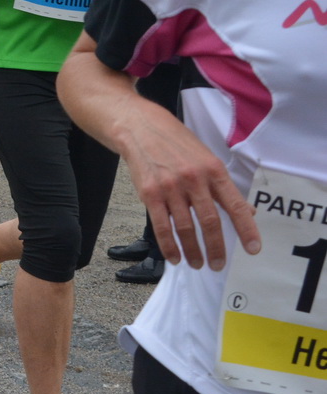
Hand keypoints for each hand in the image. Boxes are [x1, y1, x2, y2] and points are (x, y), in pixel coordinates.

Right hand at [120, 110, 258, 269]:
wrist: (140, 129)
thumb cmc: (176, 144)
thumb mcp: (207, 158)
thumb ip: (223, 186)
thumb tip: (247, 211)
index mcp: (213, 170)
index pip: (235, 205)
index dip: (246, 229)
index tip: (253, 249)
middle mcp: (194, 179)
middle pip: (210, 222)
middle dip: (216, 248)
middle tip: (218, 264)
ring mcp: (170, 187)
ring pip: (186, 228)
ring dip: (193, 251)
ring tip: (198, 264)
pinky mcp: (150, 194)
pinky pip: (162, 226)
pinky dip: (169, 245)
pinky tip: (175, 256)